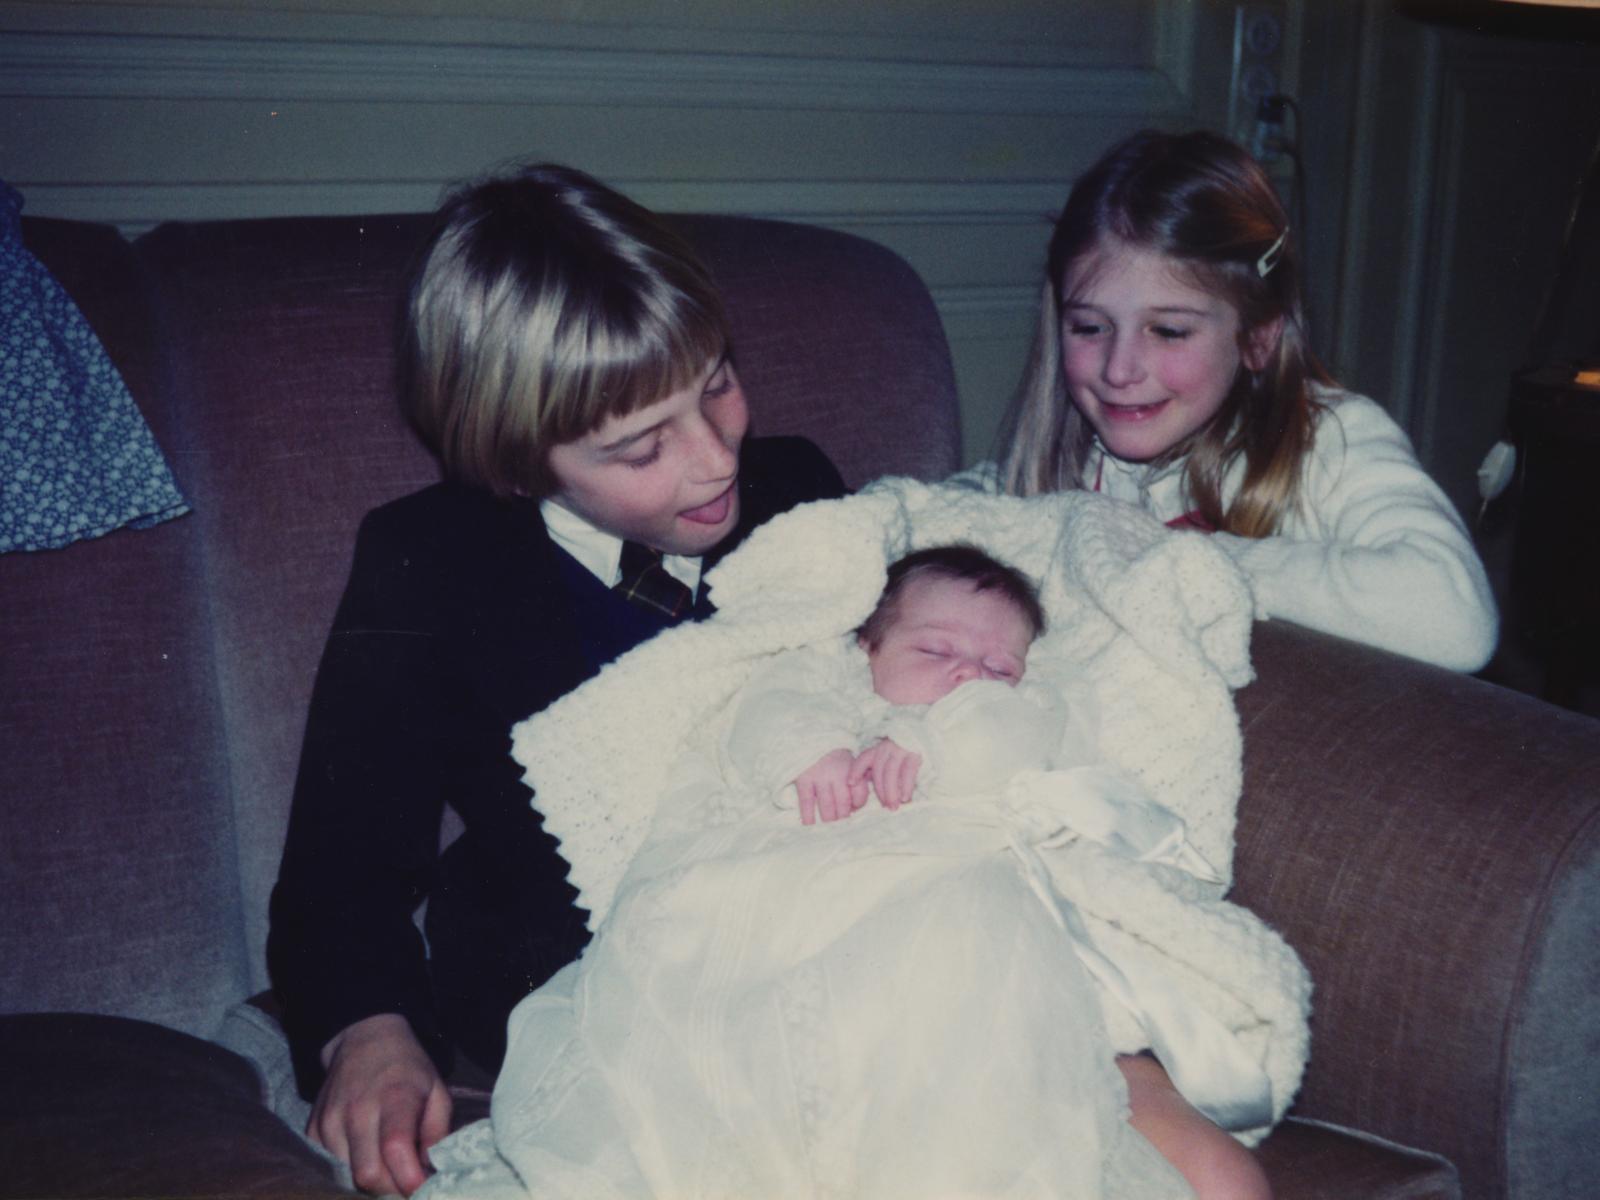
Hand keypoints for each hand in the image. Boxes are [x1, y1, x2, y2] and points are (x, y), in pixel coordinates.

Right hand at [309, 1013, 451, 1195]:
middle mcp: (357, 1111)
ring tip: (387, 1166)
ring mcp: (330, 1121)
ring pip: (346, 1177)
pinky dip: (349, 1170)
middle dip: (390, 1189)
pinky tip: (365, 1154)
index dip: (410, 1180)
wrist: (364, 1039)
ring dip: (370, 1181)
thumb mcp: (437, 1092)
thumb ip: (438, 1134)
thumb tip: (430, 1172)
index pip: (396, 1150)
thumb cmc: (408, 1069)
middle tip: (405, 1182)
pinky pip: (329, 1167)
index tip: (424, 1189)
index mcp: (395, 1098)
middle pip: (368, 1176)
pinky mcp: (313, 1130)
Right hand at [793, 748, 868, 823]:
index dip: (858, 805)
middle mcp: (836, 774)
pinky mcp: (803, 779)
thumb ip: (856, 778)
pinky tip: (809, 825)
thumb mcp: (848, 760)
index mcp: (851, 769)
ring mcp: (819, 777)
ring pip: (827, 806)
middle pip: (843, 803)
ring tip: (828, 829)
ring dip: (829, 820)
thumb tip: (856, 805)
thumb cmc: (831, 754)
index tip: (853, 810)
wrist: (808, 738)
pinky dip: (808, 816)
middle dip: (843, 818)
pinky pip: (806, 802)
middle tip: (841, 827)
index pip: (859, 794)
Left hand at [850, 738, 921, 810]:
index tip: (850, 783)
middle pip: (879, 771)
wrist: (923, 736)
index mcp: (877, 750)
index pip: (863, 759)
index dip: (855, 771)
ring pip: (891, 773)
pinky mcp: (914, 754)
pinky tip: (905, 798)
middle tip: (885, 806)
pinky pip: (908, 772)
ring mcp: (900, 751)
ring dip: (891, 792)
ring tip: (894, 806)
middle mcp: (886, 749)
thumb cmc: (902, 752)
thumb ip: (876, 769)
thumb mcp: (887, 757)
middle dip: (881, 791)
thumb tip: (863, 787)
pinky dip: (906, 786)